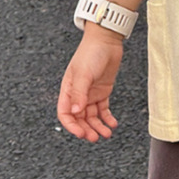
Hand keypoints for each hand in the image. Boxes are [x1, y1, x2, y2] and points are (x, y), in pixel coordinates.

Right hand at [58, 26, 123, 141]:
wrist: (107, 41)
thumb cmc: (91, 53)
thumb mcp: (83, 74)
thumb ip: (79, 94)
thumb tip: (75, 112)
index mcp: (68, 90)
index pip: (65, 113)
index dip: (72, 126)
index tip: (81, 133)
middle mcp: (78, 94)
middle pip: (79, 118)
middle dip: (87, 129)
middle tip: (95, 137)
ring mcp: (90, 94)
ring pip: (92, 116)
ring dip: (98, 126)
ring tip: (106, 133)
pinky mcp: (103, 92)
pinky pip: (103, 110)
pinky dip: (107, 118)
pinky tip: (112, 124)